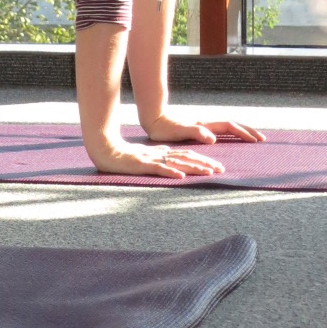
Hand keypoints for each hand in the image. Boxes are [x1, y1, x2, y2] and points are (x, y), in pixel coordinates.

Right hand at [90, 137, 227, 178]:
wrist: (105, 150)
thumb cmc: (124, 155)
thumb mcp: (146, 155)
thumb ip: (159, 155)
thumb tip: (171, 158)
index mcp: (163, 153)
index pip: (187, 156)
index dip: (203, 160)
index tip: (217, 167)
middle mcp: (160, 154)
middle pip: (187, 158)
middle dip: (205, 164)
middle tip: (220, 170)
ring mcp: (152, 159)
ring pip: (177, 163)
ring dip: (194, 168)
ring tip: (208, 173)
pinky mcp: (142, 165)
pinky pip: (159, 169)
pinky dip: (171, 173)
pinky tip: (181, 177)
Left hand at [144, 115, 265, 146]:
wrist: (154, 120)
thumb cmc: (164, 129)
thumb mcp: (180, 132)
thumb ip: (196, 133)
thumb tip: (214, 139)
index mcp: (205, 125)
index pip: (229, 127)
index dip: (243, 133)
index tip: (256, 140)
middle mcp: (207, 124)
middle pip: (232, 125)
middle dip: (248, 131)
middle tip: (262, 139)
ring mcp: (203, 126)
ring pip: (227, 128)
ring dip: (241, 132)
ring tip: (252, 138)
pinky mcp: (198, 130)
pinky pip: (219, 131)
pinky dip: (230, 134)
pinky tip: (231, 139)